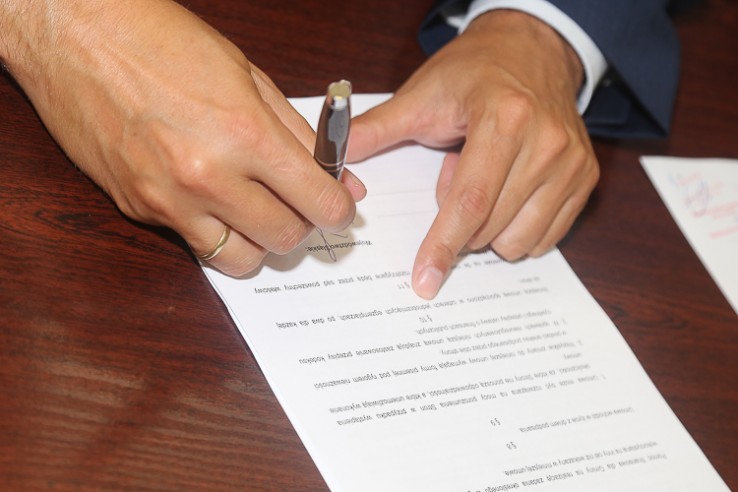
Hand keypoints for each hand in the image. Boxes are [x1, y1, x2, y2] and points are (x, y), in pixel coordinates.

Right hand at [0, 0, 364, 274]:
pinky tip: (214, 202)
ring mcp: (170, 199)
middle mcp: (208, 176)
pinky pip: (197, 244)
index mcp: (245, 134)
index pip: (318, 202)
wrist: (77, 36)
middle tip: (297, 201)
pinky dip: (217, 232)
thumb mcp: (249, 78)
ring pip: (243, 259)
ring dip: (261, 240)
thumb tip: (340, 179)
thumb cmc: (162, 42)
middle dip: (302, 223)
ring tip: (257, 210)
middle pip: (285, 238)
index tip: (340, 206)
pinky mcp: (140, 209)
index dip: (340, 210)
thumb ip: (301, 136)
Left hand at [348, 10, 598, 298]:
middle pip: (490, 227)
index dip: (442, 246)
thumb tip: (333, 156)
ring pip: (518, 240)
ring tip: (486, 178)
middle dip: (458, 225)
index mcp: (505, 119)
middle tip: (455, 174)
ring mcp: (572, 163)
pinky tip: (509, 189)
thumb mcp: (422, 94)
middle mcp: (547, 143)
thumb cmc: (475, 72)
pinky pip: (544, 237)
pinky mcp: (586, 178)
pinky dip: (516, 229)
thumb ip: (377, 129)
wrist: (531, 50)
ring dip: (489, 229)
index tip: (424, 279)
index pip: (470, 202)